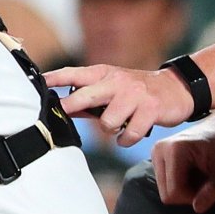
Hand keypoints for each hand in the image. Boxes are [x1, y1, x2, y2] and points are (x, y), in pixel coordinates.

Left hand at [45, 63, 197, 148]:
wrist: (177, 88)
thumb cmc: (136, 92)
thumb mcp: (112, 88)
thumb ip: (88, 99)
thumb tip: (62, 109)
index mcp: (103, 74)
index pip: (73, 74)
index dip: (54, 79)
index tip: (38, 82)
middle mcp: (117, 82)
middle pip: (85, 96)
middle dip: (71, 107)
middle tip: (64, 113)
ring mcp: (134, 95)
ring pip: (106, 122)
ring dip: (110, 129)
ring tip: (119, 123)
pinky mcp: (150, 110)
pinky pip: (128, 135)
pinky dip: (126, 139)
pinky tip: (129, 133)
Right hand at [149, 111, 214, 213]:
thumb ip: (212, 191)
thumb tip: (197, 209)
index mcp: (175, 150)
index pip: (173, 193)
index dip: (193, 198)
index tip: (210, 188)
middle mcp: (159, 149)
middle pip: (165, 193)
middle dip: (187, 194)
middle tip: (206, 183)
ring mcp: (156, 151)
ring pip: (164, 189)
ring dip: (183, 188)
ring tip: (200, 176)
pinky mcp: (158, 154)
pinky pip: (164, 181)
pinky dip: (179, 182)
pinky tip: (192, 172)